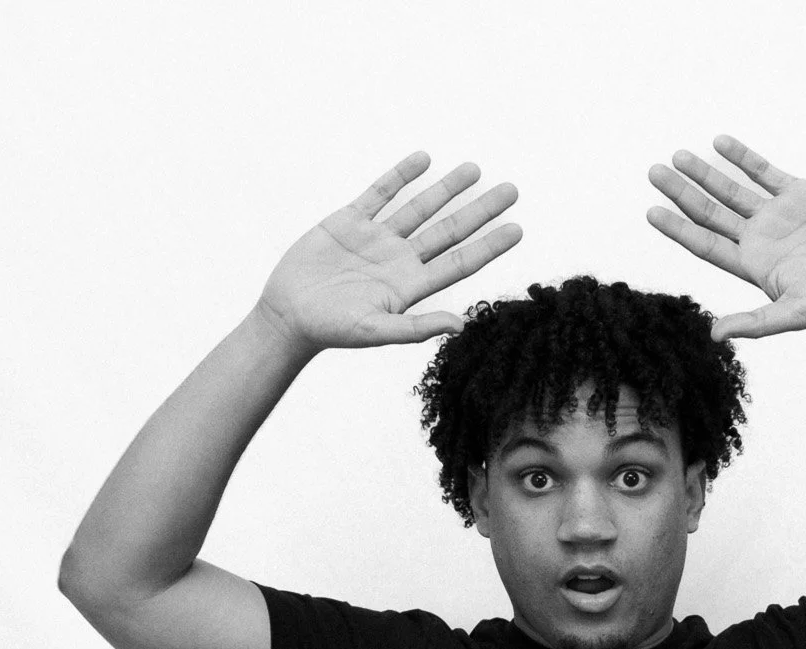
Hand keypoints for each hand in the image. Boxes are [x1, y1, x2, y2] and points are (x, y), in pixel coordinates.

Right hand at [257, 152, 521, 349]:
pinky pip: (380, 193)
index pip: (461, 261)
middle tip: (511, 190)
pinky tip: (422, 159)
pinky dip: (400, 176)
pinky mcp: (349, 221)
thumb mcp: (376, 331)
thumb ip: (417, 327)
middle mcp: (400, 259)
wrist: (287, 315)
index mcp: (412, 285)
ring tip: (474, 169)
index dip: (489, 245)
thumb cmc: (332, 330)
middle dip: (480, 210)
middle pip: (450, 230)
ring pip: (420, 207)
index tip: (517, 229)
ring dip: (446, 188)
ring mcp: (377, 238)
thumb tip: (460, 324)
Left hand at [646, 136, 805, 341]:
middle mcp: (758, 238)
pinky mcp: (799, 194)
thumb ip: (755, 322)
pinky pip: (764, 172)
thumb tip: (714, 335)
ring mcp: (776, 215)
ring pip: (732, 190)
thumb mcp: (794, 314)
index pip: (704, 244)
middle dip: (682, 193)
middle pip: (710, 213)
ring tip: (678, 155)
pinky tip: (720, 142)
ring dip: (705, 172)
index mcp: (751, 265)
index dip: (677, 228)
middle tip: (654, 171)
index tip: (651, 211)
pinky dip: (743, 157)